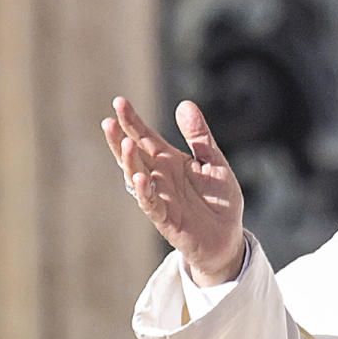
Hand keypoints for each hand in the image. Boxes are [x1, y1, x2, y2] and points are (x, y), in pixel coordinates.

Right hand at [104, 96, 247, 282]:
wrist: (228, 236)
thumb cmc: (219, 199)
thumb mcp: (214, 161)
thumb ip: (199, 136)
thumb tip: (185, 104)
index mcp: (169, 161)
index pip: (145, 137)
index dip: (132, 121)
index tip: (119, 102)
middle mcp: (160, 177)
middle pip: (134, 155)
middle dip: (120, 139)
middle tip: (109, 121)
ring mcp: (161, 197)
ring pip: (137, 178)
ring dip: (129, 163)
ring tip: (125, 144)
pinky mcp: (167, 219)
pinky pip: (151, 204)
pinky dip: (144, 192)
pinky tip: (139, 178)